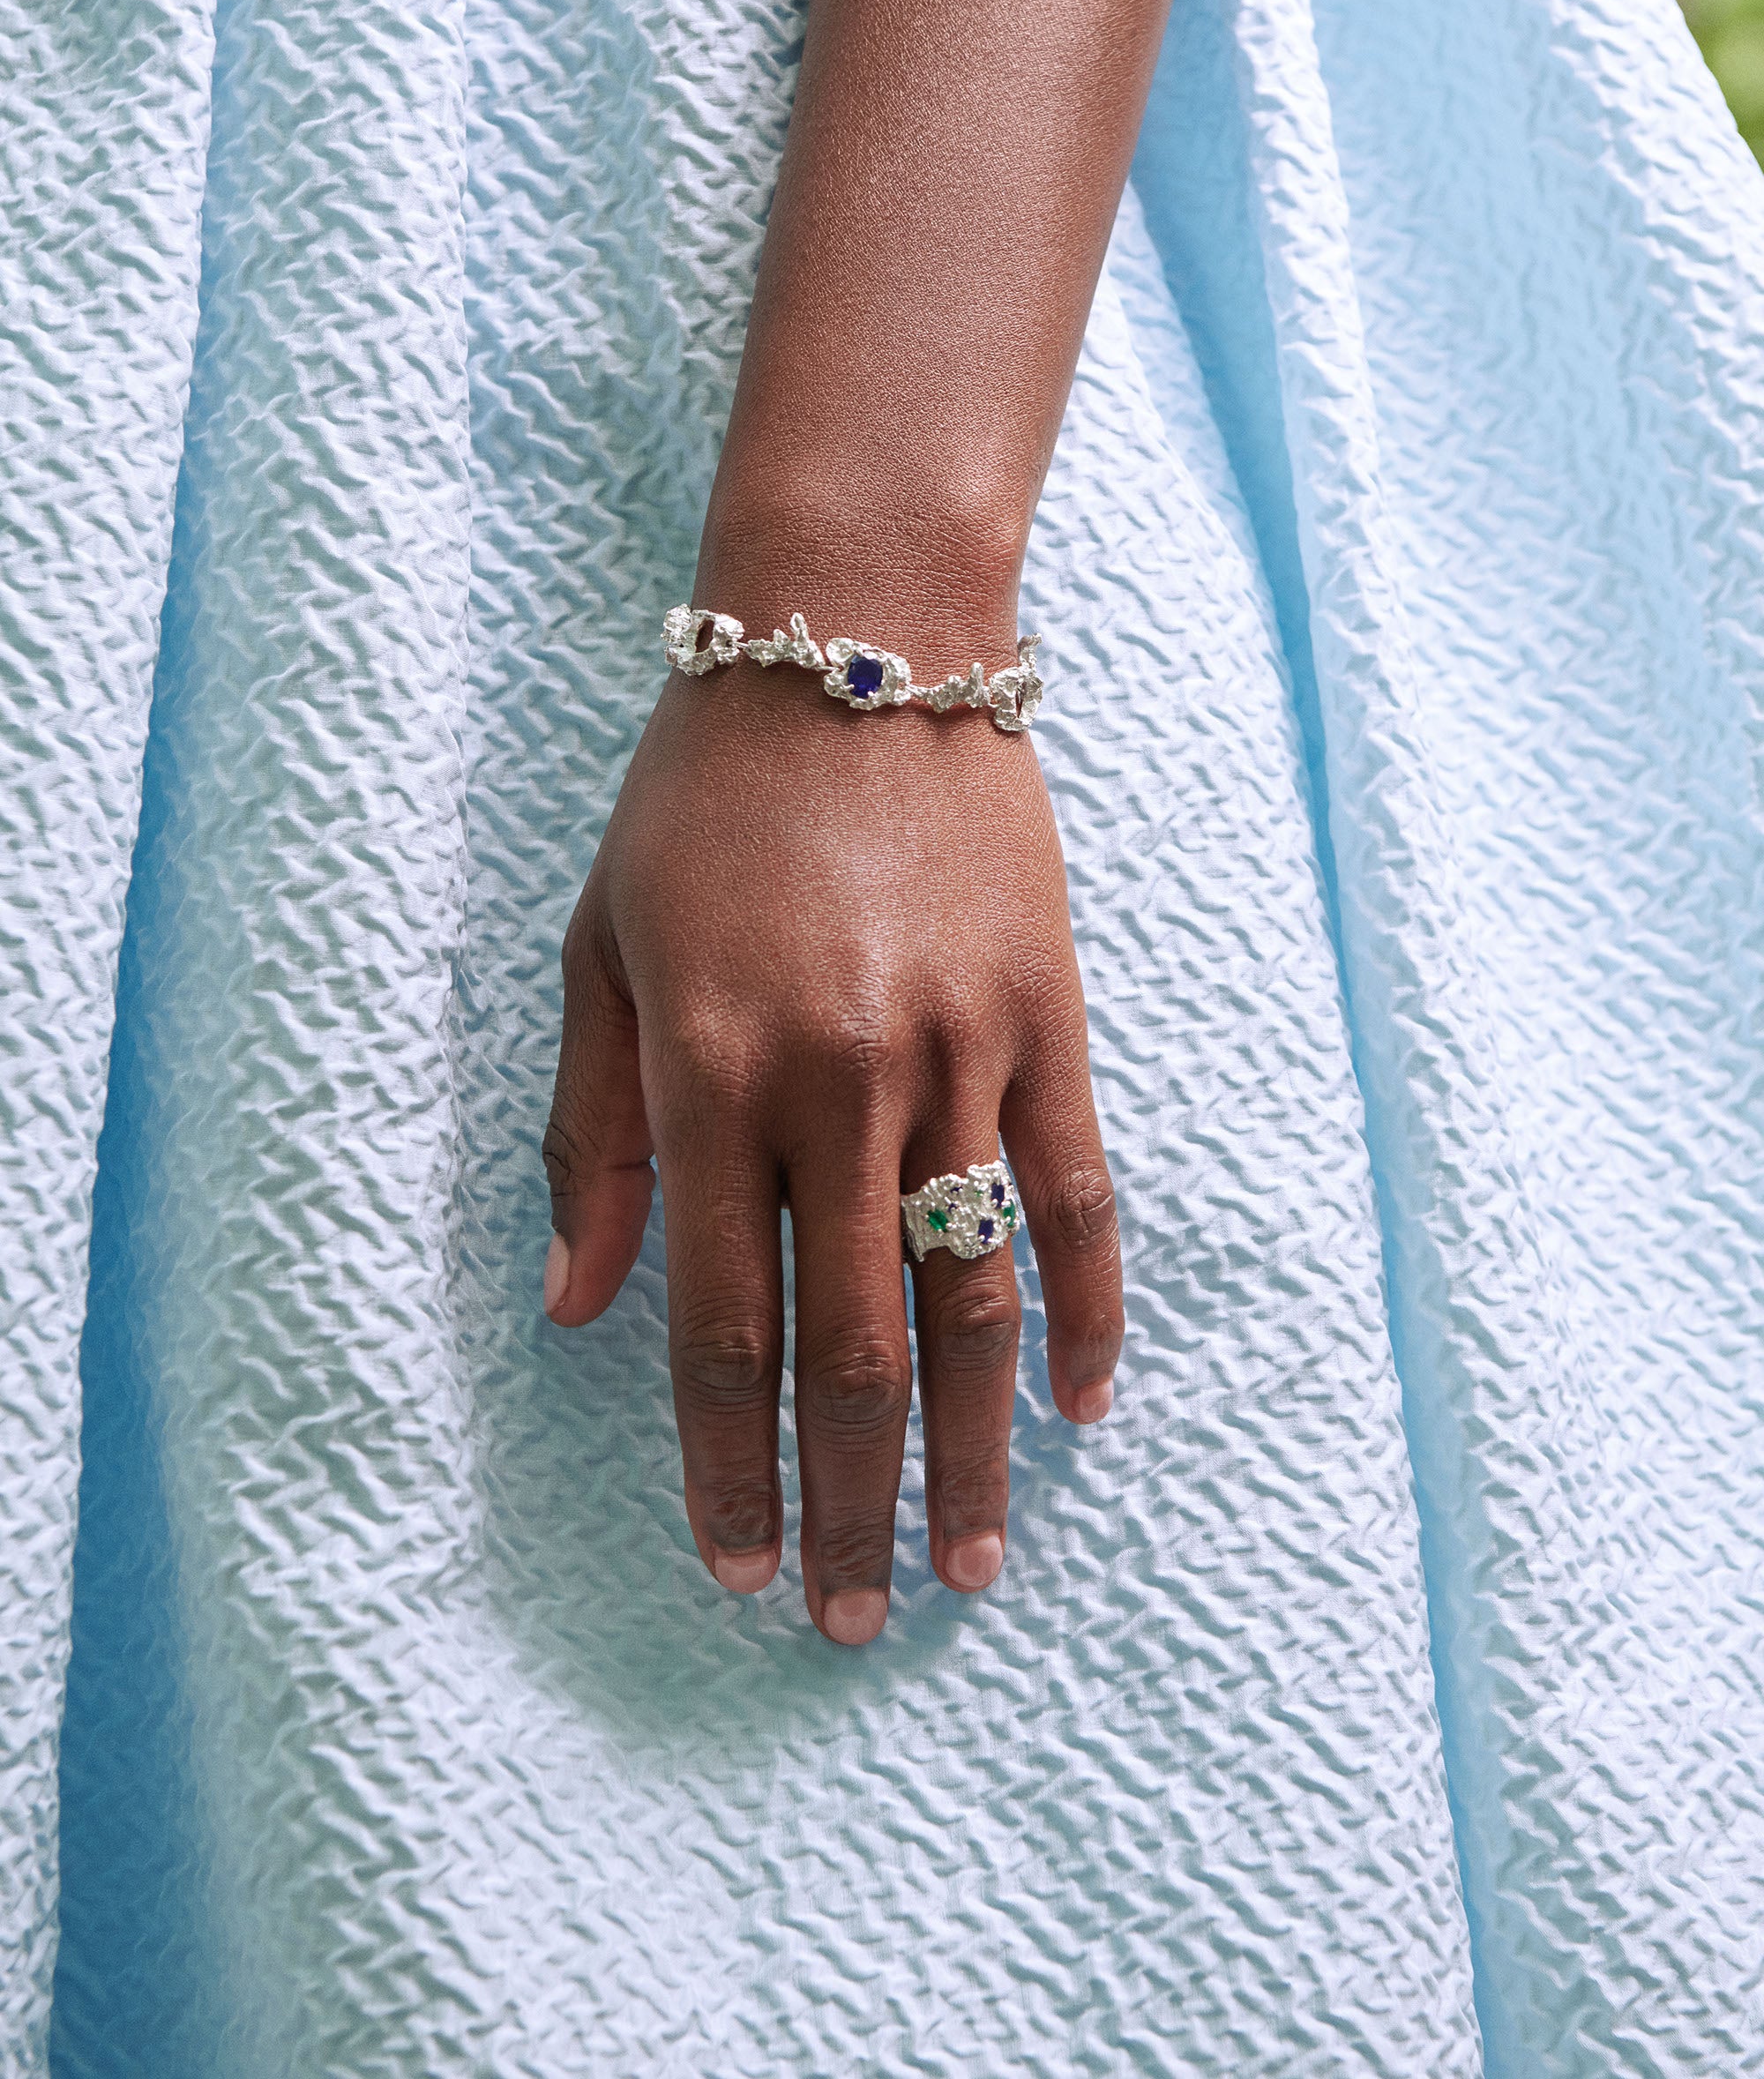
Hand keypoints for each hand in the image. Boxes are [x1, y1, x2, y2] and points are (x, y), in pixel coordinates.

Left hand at [541, 651, 1121, 1645]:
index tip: (736, 1564)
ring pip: (975, 1299)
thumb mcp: (601, 950)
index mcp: (711, 1074)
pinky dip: (1088, 1310)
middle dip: (848, 1499)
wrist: (858, 640)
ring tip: (970, 1563)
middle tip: (853, 1619)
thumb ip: (588, 1136)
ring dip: (974, 1453)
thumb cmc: (702, 796)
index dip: (723, 1460)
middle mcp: (839, 1085)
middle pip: (854, 1347)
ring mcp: (959, 1054)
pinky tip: (1082, 1404)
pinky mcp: (1048, 1017)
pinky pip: (1076, 1196)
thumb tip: (575, 1308)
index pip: (717, 1321)